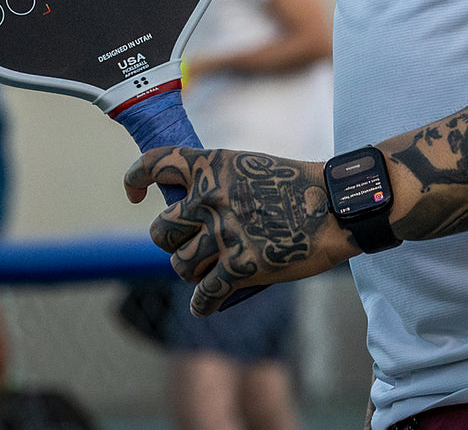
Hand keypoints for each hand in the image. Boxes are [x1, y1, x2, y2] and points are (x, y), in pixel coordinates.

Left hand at [124, 146, 356, 314]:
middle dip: (171, 242)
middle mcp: (211, 197)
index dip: (135, 177)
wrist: (334, 206)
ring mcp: (224, 233)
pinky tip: (208, 305)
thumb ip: (217, 184)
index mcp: (213, 166)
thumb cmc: (297, 187)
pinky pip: (203, 296)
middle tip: (190, 245)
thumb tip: (187, 211)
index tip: (133, 194)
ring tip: (208, 272)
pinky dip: (204, 304)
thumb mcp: (250, 168)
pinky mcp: (241, 267)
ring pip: (179, 266)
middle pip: (160, 231)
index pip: (157, 163)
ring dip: (192, 272)